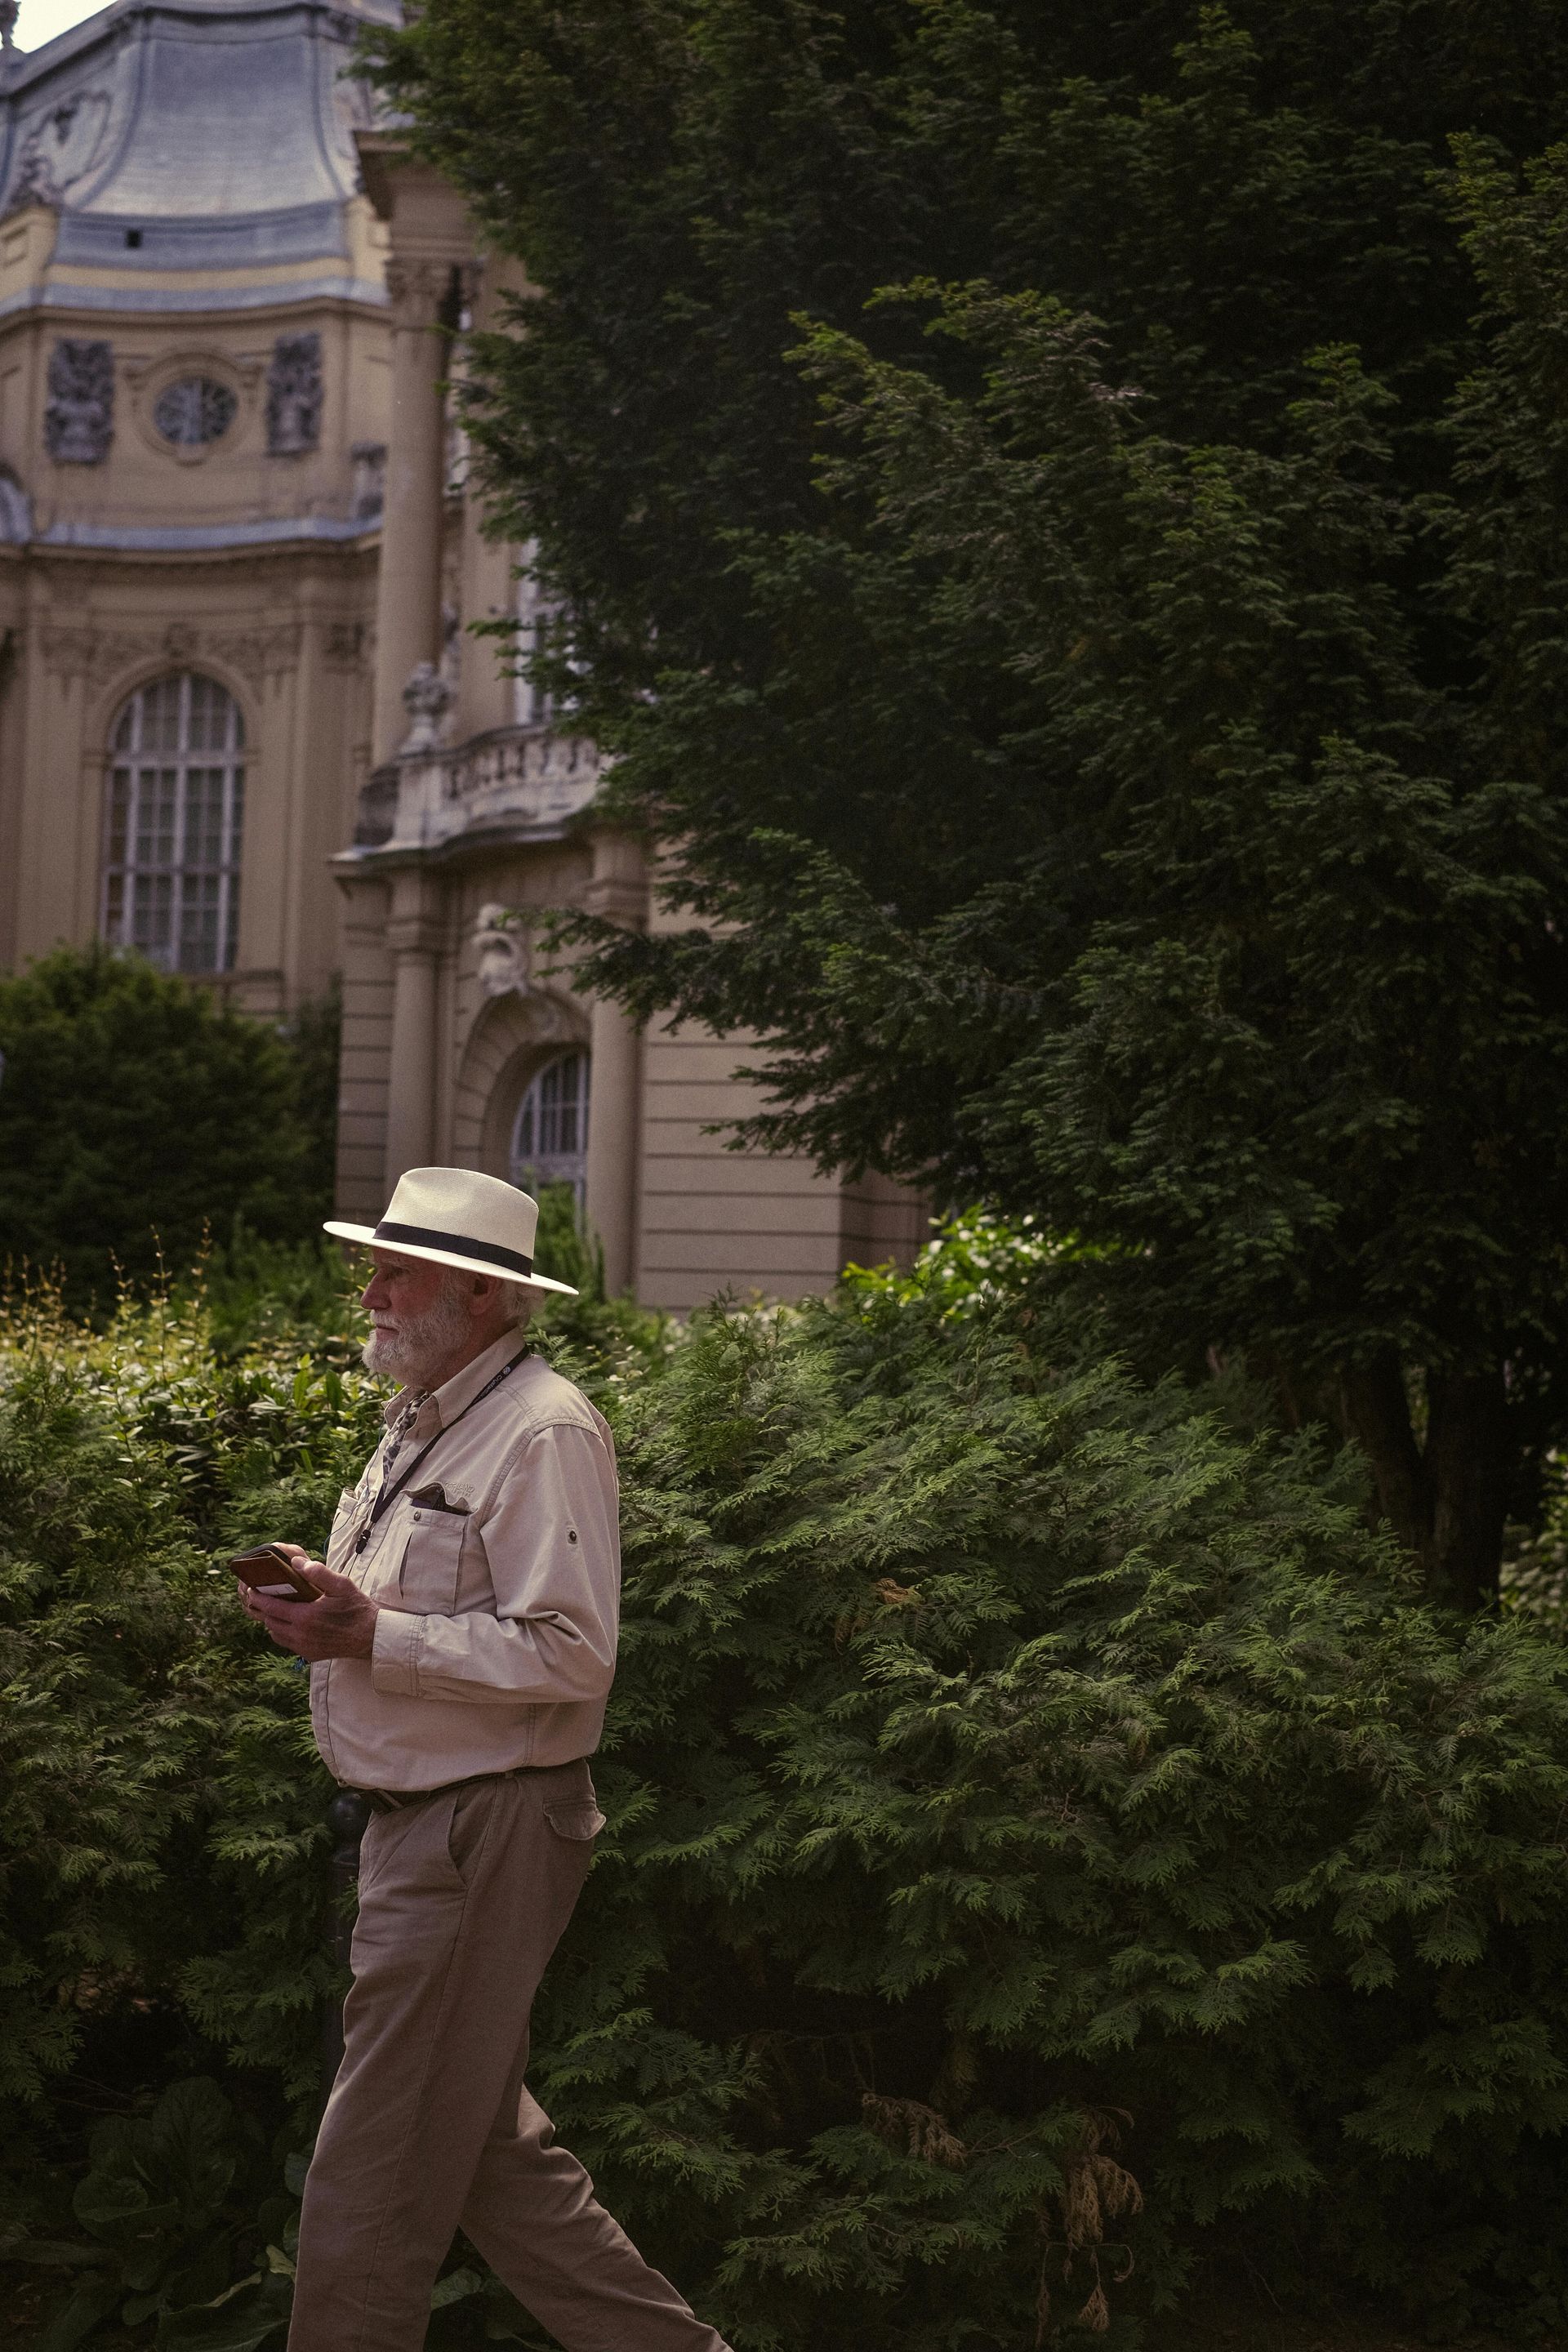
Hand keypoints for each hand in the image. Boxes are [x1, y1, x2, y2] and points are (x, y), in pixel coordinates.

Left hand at [239, 1544, 378, 1660]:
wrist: (371, 1637)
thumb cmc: (357, 1609)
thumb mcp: (341, 1585)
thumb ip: (318, 1572)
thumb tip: (296, 1562)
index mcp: (305, 1617)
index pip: (272, 1607)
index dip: (258, 1598)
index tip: (250, 1590)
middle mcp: (301, 1635)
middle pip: (270, 1622)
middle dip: (262, 1609)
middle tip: (258, 1597)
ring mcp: (305, 1647)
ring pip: (276, 1635)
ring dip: (271, 1622)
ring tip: (272, 1609)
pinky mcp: (310, 1654)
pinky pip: (287, 1644)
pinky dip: (282, 1633)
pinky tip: (288, 1624)